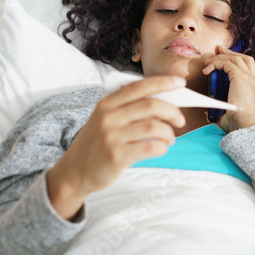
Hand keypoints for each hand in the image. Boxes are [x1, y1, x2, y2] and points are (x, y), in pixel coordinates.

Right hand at [50, 75, 186, 205]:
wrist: (75, 171)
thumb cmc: (97, 144)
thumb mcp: (104, 119)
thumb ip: (127, 109)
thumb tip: (164, 102)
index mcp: (107, 104)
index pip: (139, 87)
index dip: (162, 83)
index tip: (179, 83)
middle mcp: (108, 117)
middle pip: (150, 105)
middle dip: (172, 111)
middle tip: (180, 120)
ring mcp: (111, 136)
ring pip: (154, 127)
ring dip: (168, 133)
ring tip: (169, 139)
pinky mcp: (116, 156)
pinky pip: (150, 147)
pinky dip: (162, 147)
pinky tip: (161, 149)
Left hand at [202, 44, 254, 132]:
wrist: (246, 124)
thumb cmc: (239, 124)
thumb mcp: (231, 114)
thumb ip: (224, 111)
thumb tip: (213, 113)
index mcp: (254, 89)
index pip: (248, 69)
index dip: (236, 61)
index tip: (223, 60)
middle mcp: (253, 81)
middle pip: (245, 58)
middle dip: (231, 52)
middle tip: (218, 49)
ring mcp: (248, 78)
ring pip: (236, 58)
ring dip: (221, 56)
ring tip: (209, 59)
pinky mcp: (240, 77)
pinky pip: (226, 63)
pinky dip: (216, 63)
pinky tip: (207, 69)